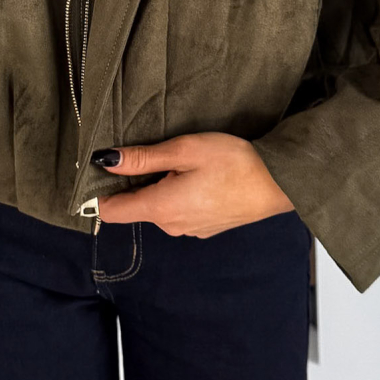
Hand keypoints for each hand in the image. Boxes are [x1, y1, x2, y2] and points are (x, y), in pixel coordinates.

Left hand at [93, 132, 293, 236]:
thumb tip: (106, 161)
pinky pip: (179, 212)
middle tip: (158, 154)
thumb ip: (143, 158)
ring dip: (161, 187)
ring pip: (158, 208)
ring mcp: (189, 229)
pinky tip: (200, 178)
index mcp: (161, 208)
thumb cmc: (235, 163)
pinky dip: (180, 195)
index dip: (100, 192)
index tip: (103, 170)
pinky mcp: (204, 227)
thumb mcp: (184, 150)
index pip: (111, 212)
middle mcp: (171, 226)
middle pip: (135, 207)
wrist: (280, 183)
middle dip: (137, 182)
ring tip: (185, 164)